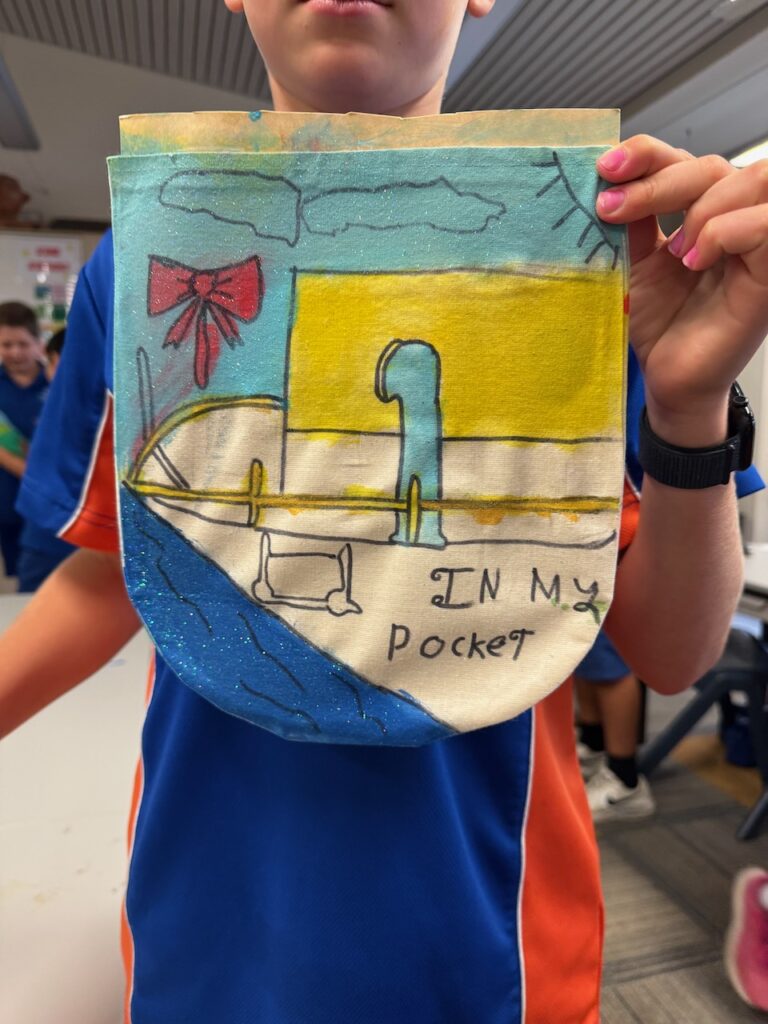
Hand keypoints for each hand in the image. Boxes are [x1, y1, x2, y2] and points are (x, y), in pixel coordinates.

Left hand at [595, 135, 767, 444]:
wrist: (667, 380)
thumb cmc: (658, 326)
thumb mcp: (634, 263)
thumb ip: (633, 220)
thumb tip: (611, 177)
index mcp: (702, 212)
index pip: (686, 158)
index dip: (648, 153)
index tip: (606, 168)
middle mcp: (734, 220)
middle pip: (715, 164)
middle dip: (660, 180)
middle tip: (612, 209)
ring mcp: (757, 244)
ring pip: (753, 180)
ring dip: (701, 206)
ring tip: (672, 251)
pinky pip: (766, 225)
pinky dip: (726, 231)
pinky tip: (694, 261)